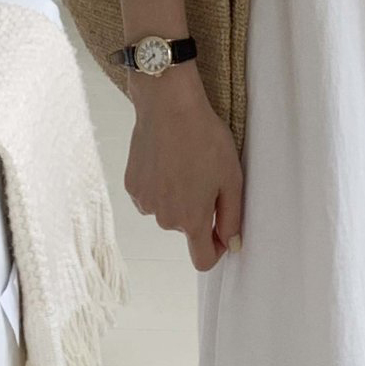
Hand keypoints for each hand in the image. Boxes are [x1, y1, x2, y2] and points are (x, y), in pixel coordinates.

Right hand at [124, 64, 244, 271]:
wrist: (168, 106)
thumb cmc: (204, 139)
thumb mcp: (231, 178)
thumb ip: (232, 218)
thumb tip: (232, 244)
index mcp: (191, 219)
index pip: (202, 259)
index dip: (216, 250)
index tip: (222, 232)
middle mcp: (164, 219)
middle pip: (186, 228)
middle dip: (199, 210)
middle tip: (207, 175)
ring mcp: (145, 203)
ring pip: (167, 210)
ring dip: (178, 197)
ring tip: (185, 164)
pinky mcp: (132, 186)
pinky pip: (151, 196)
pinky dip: (161, 185)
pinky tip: (167, 160)